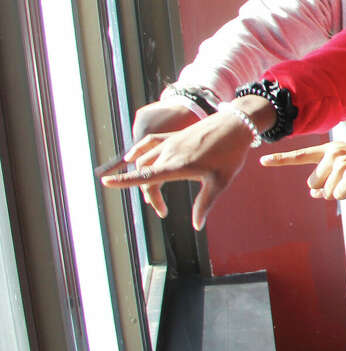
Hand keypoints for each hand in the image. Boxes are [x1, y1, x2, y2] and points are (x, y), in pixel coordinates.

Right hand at [101, 96, 271, 229]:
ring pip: (145, 160)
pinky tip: (131, 157)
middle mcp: (169, 153)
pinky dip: (138, 151)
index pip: (145, 176)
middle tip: (162, 211)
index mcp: (178, 166)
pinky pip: (149, 143)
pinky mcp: (173, 136)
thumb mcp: (220, 181)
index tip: (104, 182)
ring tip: (153, 193)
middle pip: (145, 175)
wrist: (236, 124)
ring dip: (143, 176)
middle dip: (149, 195)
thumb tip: (197, 226)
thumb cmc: (231, 154)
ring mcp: (170, 142)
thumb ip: (205, 204)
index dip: (124, 181)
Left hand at [260, 142, 345, 199]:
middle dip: (329, 189)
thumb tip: (313, 193)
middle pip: (314, 183)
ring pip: (326, 192)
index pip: (302, 155)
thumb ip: (328, 178)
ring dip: (341, 193)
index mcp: (332, 149)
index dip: (280, 159)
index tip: (262, 160)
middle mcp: (333, 152)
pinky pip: (338, 196)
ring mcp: (341, 162)